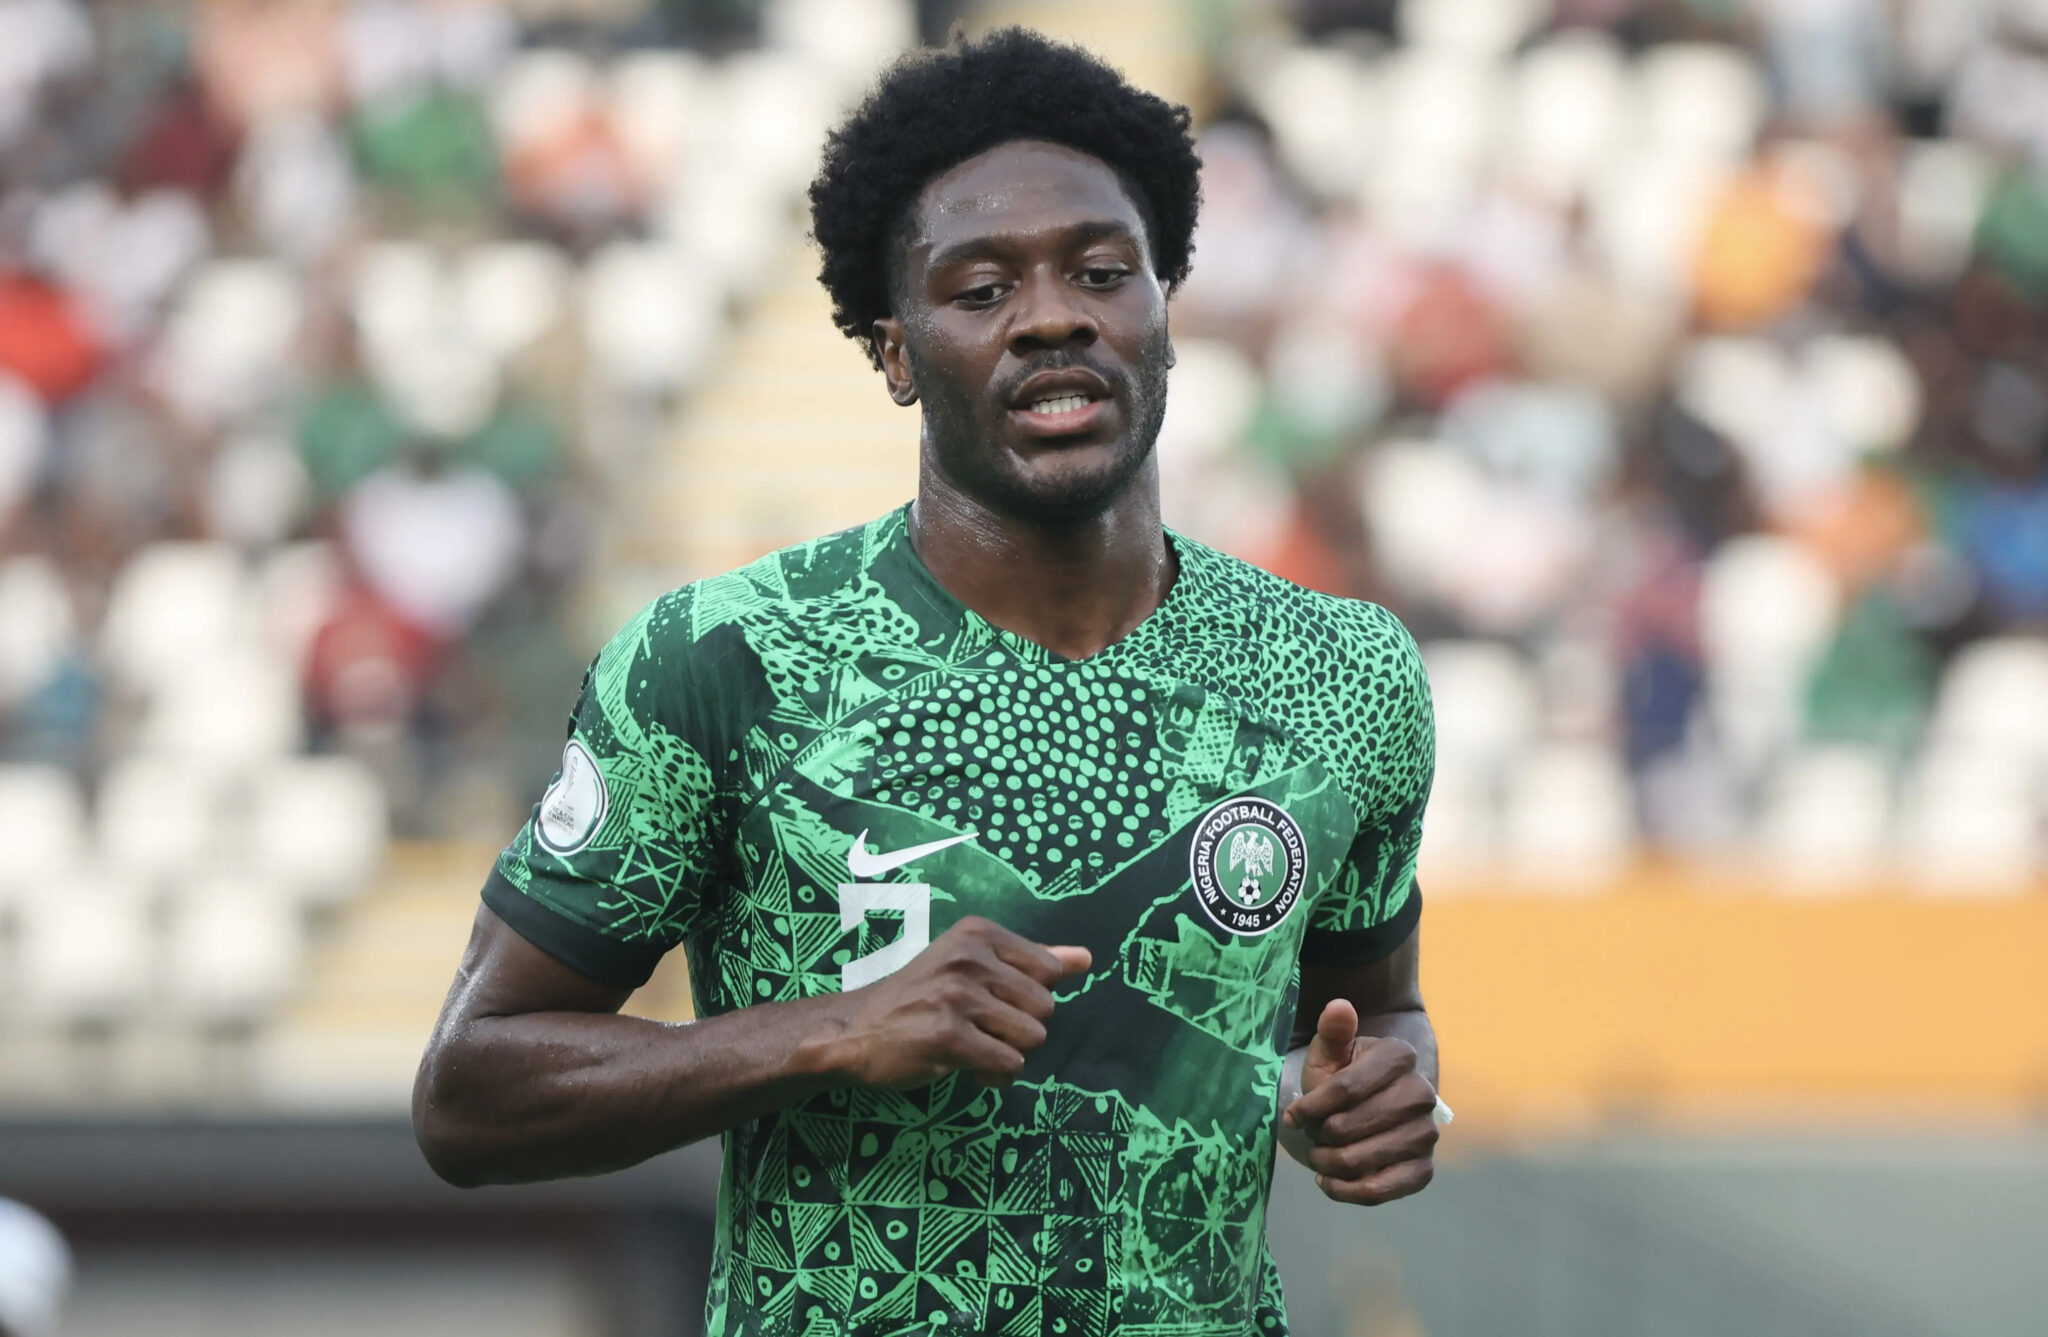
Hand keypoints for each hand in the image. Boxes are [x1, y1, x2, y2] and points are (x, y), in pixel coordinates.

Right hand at [813, 917, 1090, 1088]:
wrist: (855, 1031)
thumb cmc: (917, 997)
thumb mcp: (970, 965)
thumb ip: (1031, 960)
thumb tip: (1086, 958)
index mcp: (979, 933)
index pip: (1050, 969)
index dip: (1029, 996)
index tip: (995, 1001)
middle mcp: (970, 958)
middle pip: (1045, 1007)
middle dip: (1021, 1027)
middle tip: (983, 1029)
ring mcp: (958, 997)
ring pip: (1031, 1037)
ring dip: (1009, 1054)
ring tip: (976, 1049)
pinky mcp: (949, 1037)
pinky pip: (1009, 1065)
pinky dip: (996, 1076)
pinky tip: (970, 1069)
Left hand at [1282, 999, 1438, 1204]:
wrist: (1367, 1109)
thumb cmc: (1342, 1077)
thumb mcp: (1330, 1053)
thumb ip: (1332, 1030)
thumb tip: (1338, 1006)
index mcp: (1399, 1056)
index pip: (1345, 1088)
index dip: (1311, 1106)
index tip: (1291, 1116)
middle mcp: (1422, 1094)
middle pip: (1349, 1126)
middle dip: (1320, 1135)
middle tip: (1312, 1135)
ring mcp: (1426, 1134)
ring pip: (1360, 1160)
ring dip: (1328, 1162)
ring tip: (1318, 1155)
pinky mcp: (1423, 1170)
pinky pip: (1381, 1191)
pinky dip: (1347, 1191)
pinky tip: (1328, 1181)